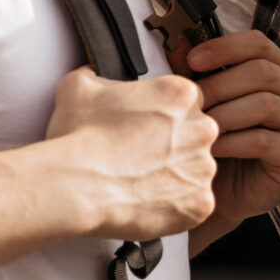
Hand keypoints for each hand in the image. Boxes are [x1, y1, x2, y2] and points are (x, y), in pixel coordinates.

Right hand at [44, 68, 218, 239]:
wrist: (76, 186)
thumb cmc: (79, 137)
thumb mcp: (80, 85)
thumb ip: (98, 75)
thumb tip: (93, 73)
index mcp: (181, 95)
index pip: (187, 100)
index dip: (166, 113)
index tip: (149, 126)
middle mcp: (201, 129)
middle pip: (197, 135)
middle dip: (175, 144)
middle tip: (143, 156)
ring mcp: (203, 169)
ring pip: (196, 171)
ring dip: (176, 175)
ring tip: (141, 181)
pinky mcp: (200, 204)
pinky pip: (195, 205)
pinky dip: (176, 206)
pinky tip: (148, 201)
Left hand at [183, 31, 279, 230]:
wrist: (220, 187)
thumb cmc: (215, 137)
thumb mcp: (201, 100)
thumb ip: (194, 73)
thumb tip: (179, 45)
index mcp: (275, 68)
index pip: (258, 44)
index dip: (224, 48)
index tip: (192, 60)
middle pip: (263, 72)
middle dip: (219, 85)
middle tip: (191, 101)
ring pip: (266, 105)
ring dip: (225, 114)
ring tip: (199, 127)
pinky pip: (265, 140)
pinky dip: (232, 142)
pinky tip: (212, 148)